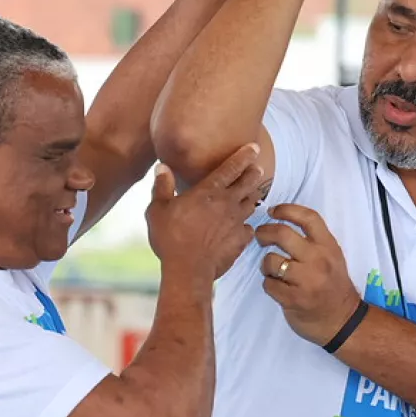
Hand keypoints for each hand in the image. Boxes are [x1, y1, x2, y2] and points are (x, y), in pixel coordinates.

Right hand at [146, 143, 263, 280]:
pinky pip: (249, 229)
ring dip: (252, 197)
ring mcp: (237, 222)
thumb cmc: (170, 238)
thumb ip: (162, 186)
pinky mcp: (241, 241)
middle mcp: (227, 203)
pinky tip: (243, 227)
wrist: (188, 270)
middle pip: (249, 183)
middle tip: (257, 168)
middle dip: (254, 173)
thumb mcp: (157, 210)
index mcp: (208, 191)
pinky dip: (247, 226)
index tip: (254, 147)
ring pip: (252, 204)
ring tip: (252, 194)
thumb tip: (162, 166)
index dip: (244, 155)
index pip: (231, 167)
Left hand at [255, 204, 362, 345]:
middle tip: (260, 236)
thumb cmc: (333, 285)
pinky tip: (276, 286)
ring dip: (265, 264)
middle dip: (265, 232)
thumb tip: (281, 222)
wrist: (343, 320)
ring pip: (271, 261)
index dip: (287, 210)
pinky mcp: (294, 300)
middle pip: (283, 234)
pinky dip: (268, 284)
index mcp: (328, 246)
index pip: (308, 218)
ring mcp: (306, 281)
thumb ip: (313, 241)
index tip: (273, 211)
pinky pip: (269, 284)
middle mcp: (318, 260)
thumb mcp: (332, 257)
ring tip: (271, 269)